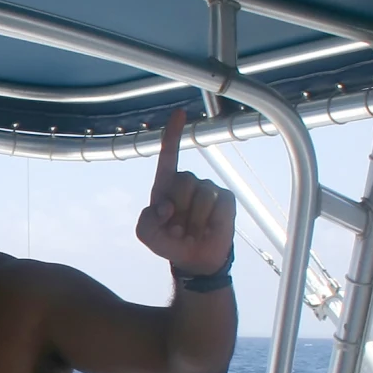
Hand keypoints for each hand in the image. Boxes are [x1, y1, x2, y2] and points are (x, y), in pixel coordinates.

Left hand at [134, 109, 233, 276]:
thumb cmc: (169, 242)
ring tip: (192, 232)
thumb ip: (146, 221)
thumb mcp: (148, 235)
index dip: (173, 134)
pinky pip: (219, 205)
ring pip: (202, 196)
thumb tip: (166, 207)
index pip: (169, 155)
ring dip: (194, 221)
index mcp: (166, 185)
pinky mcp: (226, 200)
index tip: (179, 113)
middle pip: (183, 181)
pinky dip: (212, 222)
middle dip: (179, 208)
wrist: (194, 259)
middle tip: (178, 227)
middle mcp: (188, 182)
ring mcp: (209, 188)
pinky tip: (208, 230)